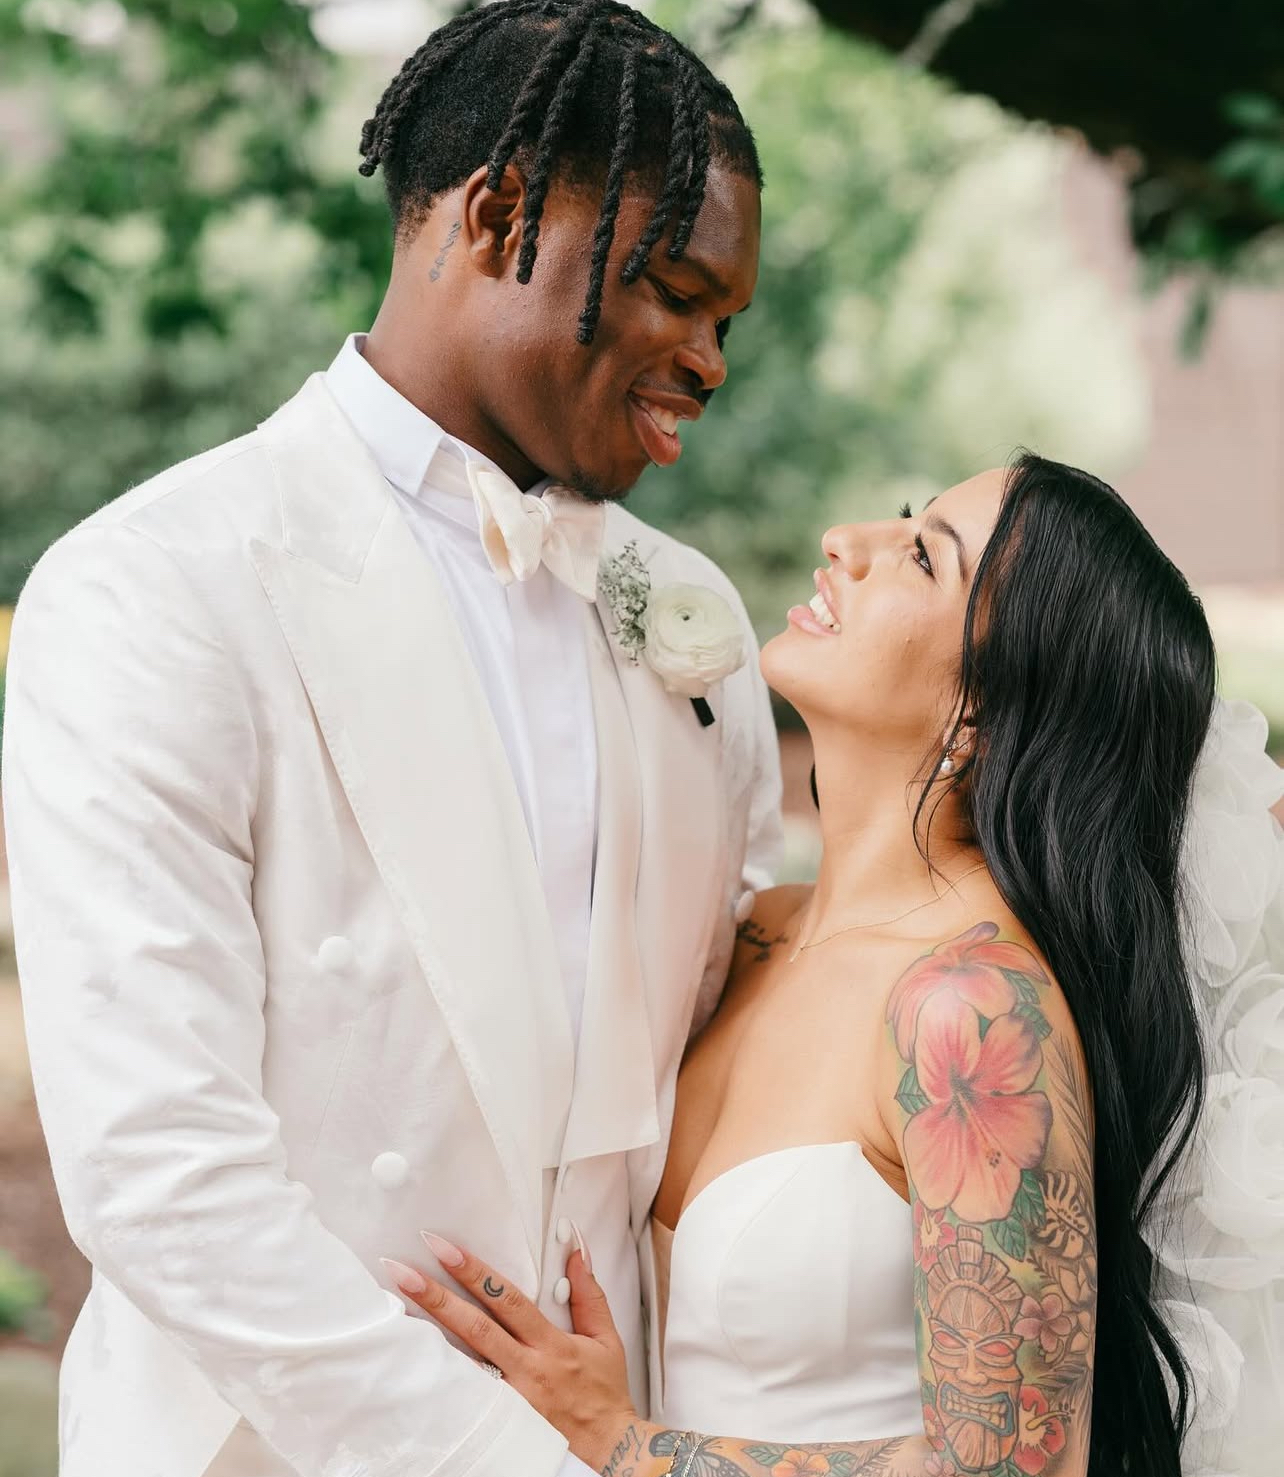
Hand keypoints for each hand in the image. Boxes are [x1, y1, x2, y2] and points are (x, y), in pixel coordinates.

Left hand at [383, 1232, 641, 1471]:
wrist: (609, 1453)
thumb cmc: (604, 1396)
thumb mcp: (605, 1340)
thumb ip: (588, 1294)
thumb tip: (576, 1253)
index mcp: (550, 1344)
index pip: (507, 1299)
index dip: (475, 1272)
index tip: (445, 1248)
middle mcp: (526, 1370)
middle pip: (475, 1328)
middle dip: (437, 1297)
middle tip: (403, 1271)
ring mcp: (510, 1400)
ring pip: (463, 1365)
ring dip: (428, 1337)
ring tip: (396, 1312)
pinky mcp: (501, 1423)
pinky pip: (466, 1399)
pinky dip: (441, 1380)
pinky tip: (413, 1364)